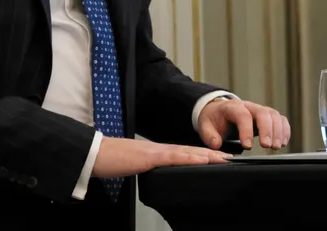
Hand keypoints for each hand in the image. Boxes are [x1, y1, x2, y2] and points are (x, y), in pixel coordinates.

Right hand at [92, 137, 230, 177]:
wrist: (96, 154)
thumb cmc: (112, 161)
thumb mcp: (136, 167)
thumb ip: (149, 169)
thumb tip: (158, 176)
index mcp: (157, 153)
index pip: (184, 154)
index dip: (202, 156)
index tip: (218, 159)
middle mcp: (160, 149)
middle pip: (190, 151)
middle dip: (211, 154)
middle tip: (229, 158)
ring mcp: (155, 152)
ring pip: (186, 152)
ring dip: (206, 155)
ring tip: (223, 159)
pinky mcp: (149, 157)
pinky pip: (173, 157)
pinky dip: (189, 157)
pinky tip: (201, 159)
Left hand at [197, 98, 290, 150]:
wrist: (219, 111)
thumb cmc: (214, 119)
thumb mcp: (205, 125)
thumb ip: (209, 135)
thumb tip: (216, 143)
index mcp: (232, 107)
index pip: (242, 115)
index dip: (246, 130)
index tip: (247, 146)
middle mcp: (249, 106)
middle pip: (263, 113)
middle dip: (267, 130)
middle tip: (267, 146)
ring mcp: (260, 110)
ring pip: (274, 115)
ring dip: (278, 131)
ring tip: (277, 147)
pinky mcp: (267, 117)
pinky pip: (280, 119)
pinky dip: (285, 130)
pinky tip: (284, 142)